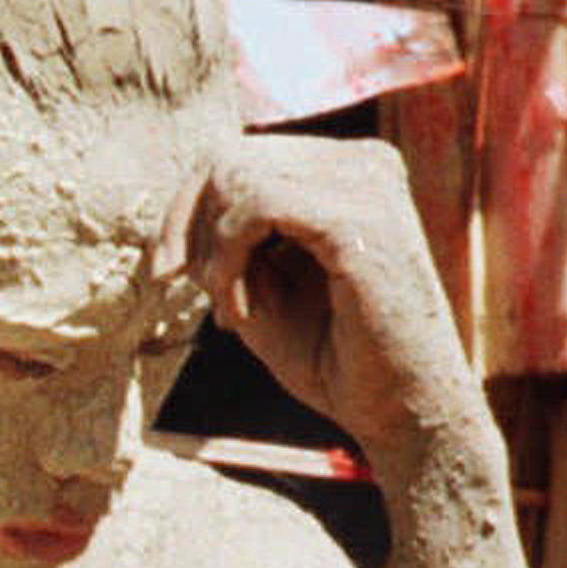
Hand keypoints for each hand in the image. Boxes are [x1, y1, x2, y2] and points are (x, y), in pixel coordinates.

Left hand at [161, 135, 485, 464]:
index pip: (243, 155)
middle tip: (176, 285)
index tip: (164, 272)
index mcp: (348, 173)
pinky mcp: (357, 220)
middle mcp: (364, 164)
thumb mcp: (266, 293)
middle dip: (187, 224)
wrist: (402, 412)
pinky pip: (256, 207)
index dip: (186, 208)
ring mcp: (366, 184)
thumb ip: (228, 248)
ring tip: (230, 311)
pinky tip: (240, 315)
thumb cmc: (339, 360)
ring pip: (238, 176)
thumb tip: (177, 219)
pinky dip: (228, 262)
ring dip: (211, 252)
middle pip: (232, 156)